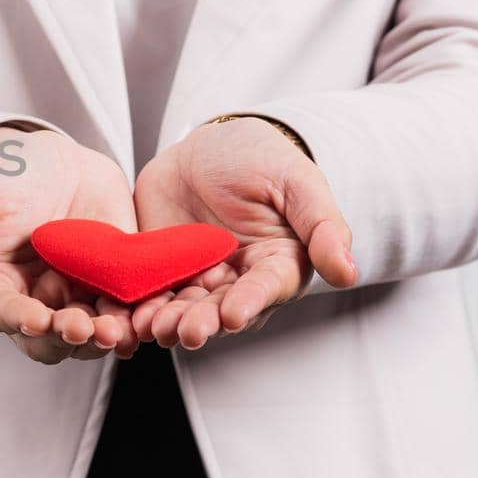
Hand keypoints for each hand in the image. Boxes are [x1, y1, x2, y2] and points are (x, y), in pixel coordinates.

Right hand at [0, 127, 139, 363]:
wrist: (42, 154)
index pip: (1, 313)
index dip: (19, 319)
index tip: (37, 319)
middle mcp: (29, 302)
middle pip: (48, 340)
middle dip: (66, 338)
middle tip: (84, 327)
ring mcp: (71, 296)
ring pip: (89, 334)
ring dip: (104, 337)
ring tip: (120, 328)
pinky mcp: (109, 284)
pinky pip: (126, 310)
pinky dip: (137, 318)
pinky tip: (147, 314)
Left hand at [131, 117, 356, 349]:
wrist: (208, 145)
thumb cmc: (260, 159)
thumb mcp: (296, 182)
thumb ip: (322, 226)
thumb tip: (348, 271)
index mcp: (276, 264)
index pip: (265, 289)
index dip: (250, 302)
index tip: (234, 315)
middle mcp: (238, 280)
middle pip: (221, 309)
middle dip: (204, 321)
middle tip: (188, 332)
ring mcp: (198, 278)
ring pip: (184, 308)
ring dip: (170, 321)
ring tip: (154, 328)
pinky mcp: (161, 270)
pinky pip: (150, 294)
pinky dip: (140, 308)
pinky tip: (129, 319)